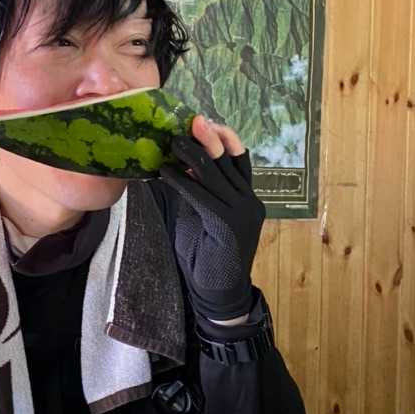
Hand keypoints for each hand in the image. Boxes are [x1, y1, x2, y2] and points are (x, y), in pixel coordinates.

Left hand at [159, 116, 264, 321]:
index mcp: (246, 197)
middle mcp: (249, 201)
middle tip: (190, 120)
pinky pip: (202, 197)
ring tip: (172, 141)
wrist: (220, 293)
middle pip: (230, 160)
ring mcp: (242, 213)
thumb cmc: (207, 254)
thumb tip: (174, 165)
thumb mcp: (200, 216)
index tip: (205, 120)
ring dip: (192, 155)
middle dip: (209, 138)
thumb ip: (196, 192)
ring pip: (217, 174)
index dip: (224, 137)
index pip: (239, 159)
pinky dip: (183, 182)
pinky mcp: (228, 226)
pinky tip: (165, 172)